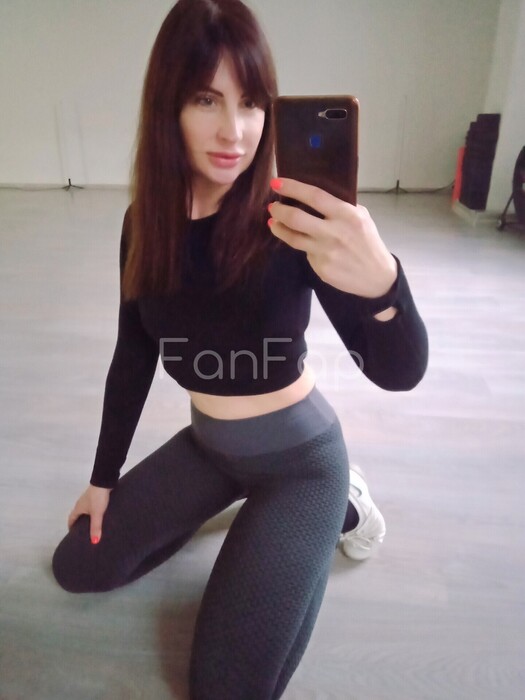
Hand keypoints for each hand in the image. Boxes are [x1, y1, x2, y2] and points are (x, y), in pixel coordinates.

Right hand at [68, 484, 111, 543]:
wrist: (104, 481)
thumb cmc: (97, 498)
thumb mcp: (97, 514)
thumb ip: (95, 527)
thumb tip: (94, 542)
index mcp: (78, 508)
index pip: (71, 519)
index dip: (71, 527)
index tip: (73, 535)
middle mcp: (81, 504)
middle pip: (78, 516)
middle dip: (79, 524)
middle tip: (84, 533)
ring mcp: (88, 499)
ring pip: (85, 511)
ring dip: (87, 518)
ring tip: (93, 526)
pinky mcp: (96, 497)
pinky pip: (92, 507)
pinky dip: (94, 513)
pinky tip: (101, 516)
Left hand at [267, 178, 397, 299]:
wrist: (377, 276)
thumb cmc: (368, 241)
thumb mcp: (361, 217)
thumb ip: (340, 207)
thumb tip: (313, 197)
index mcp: (346, 215)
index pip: (314, 196)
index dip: (292, 188)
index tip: (276, 182)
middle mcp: (334, 233)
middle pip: (296, 218)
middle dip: (279, 210)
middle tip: (272, 206)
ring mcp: (326, 252)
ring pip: (293, 238)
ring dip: (279, 228)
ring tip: (274, 222)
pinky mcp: (321, 268)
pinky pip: (305, 253)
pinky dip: (302, 246)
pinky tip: (304, 243)